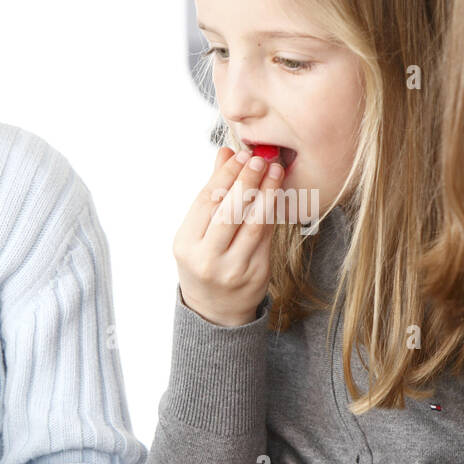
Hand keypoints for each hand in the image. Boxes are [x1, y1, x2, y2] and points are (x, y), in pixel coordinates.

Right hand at [173, 146, 285, 325]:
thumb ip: (212, 192)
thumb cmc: (204, 261)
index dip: (225, 175)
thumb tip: (225, 153)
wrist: (215, 310)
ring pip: (253, 224)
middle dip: (246, 181)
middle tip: (260, 159)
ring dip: (267, 193)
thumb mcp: (197, 231)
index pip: (206, 202)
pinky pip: (266, 237)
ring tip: (275, 170)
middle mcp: (207, 258)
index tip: (239, 155)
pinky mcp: (256, 274)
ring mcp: (233, 269)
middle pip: (229, 212)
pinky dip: (272, 212)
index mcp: (186, 245)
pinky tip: (277, 194)